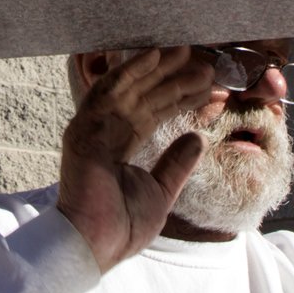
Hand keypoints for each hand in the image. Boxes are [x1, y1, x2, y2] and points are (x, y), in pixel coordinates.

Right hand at [57, 47, 215, 272]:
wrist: (97, 243)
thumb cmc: (123, 226)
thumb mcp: (162, 190)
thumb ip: (178, 163)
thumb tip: (200, 137)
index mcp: (122, 145)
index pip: (154, 112)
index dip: (181, 97)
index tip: (209, 84)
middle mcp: (107, 131)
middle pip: (143, 95)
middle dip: (171, 76)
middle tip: (201, 57)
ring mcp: (93, 128)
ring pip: (127, 88)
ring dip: (154, 67)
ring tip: (183, 49)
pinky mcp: (84, 128)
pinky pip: (108, 92)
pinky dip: (129, 72)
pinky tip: (152, 55)